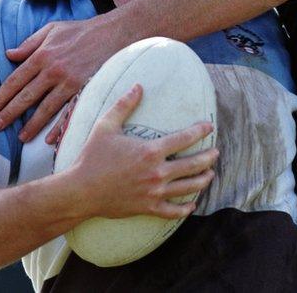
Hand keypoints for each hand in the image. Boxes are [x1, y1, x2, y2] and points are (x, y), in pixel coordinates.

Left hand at [0, 13, 132, 141]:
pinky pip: (68, 111)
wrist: (113, 33)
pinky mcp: (84, 89)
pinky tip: (49, 139)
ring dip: (31, 124)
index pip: (16, 79)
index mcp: (42, 55)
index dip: (2, 95)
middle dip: (10, 113)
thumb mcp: (51, 29)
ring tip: (20, 137)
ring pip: (45, 108)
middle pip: (26, 96)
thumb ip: (29, 43)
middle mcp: (52, 70)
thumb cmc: (81, 30)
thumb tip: (9, 54)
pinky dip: (59, 127)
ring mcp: (69, 82)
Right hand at [69, 84, 217, 219]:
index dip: (200, 131)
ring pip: (189, 188)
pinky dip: (186, 209)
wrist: (80, 191)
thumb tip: (138, 86)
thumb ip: (124, 105)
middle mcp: (157, 172)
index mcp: (150, 151)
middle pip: (193, 165)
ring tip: (210, 174)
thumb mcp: (106, 126)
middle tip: (216, 152)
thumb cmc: (92, 157)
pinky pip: (173, 211)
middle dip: (208, 157)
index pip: (184, 138)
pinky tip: (192, 204)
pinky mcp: (148, 208)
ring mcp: (154, 192)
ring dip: (203, 180)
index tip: (209, 127)